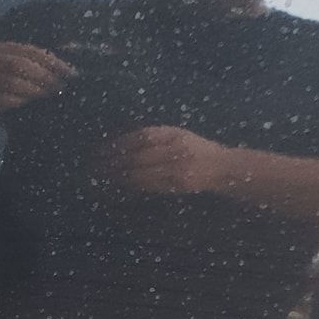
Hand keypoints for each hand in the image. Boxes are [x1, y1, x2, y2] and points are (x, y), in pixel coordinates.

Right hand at [0, 42, 75, 121]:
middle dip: (44, 75)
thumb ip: (26, 78)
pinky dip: (12, 101)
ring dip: (31, 88)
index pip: (31, 52)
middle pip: (21, 63)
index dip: (53, 61)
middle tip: (60, 87)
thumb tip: (59, 79)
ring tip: (45, 97)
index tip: (71, 73)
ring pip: (10, 79)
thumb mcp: (6, 85)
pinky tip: (23, 106)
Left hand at [102, 126, 238, 194]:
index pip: (141, 137)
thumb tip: (124, 144)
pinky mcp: (177, 183)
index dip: (120, 143)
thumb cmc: (198, 150)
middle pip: (138, 154)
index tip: (103, 148)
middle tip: (95, 165)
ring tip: (102, 177)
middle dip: (115, 160)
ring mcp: (176, 167)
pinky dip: (132, 185)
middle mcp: (175, 148)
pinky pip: (150, 184)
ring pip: (141, 171)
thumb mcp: (179, 136)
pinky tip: (120, 185)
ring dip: (119, 175)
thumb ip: (157, 138)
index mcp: (174, 133)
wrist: (222, 167)